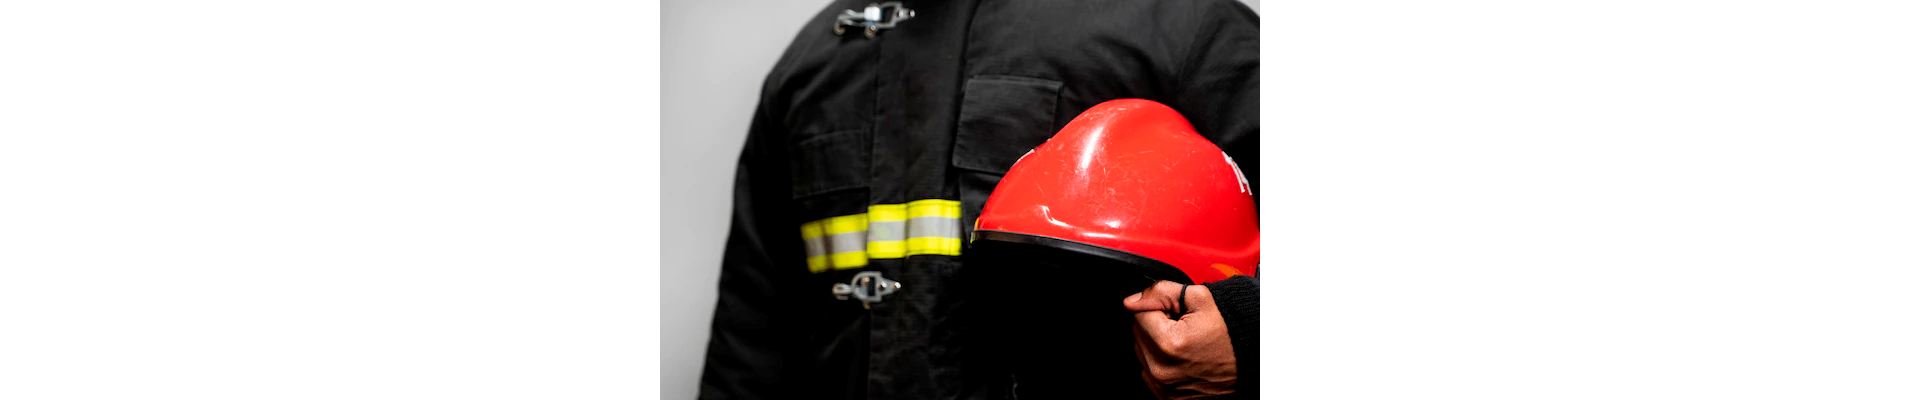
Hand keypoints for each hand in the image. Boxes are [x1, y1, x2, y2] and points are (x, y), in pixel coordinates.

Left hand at [1123, 280, 1236, 398]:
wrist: (1250, 358)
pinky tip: (1181, 356)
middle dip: (1156, 325)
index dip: (1159, 308)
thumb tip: (1132, 301)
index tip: (1177, 313)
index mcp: (1169, 344)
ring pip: (1142, 352)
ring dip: (1156, 344)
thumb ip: (1161, 292)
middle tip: (1183, 326)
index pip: (1139, 314)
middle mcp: (1163, 369)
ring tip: (1184, 341)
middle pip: (1138, 334)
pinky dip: (1161, 362)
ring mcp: (1164, 386)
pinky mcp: (1167, 396)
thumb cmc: (1230, 330)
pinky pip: (1149, 371)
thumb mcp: (1199, 298)